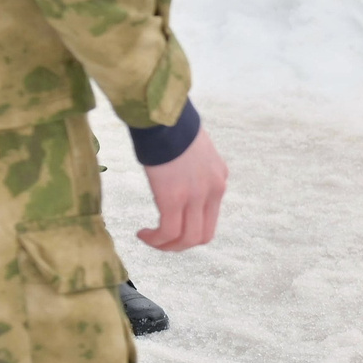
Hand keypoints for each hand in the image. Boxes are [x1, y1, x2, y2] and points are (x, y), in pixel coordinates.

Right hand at [138, 127, 227, 250]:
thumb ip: (192, 171)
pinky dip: (156, 240)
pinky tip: (143, 233)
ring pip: (188, 239)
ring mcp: (196, 196)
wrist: (164, 117)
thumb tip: (178, 179)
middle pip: (204, 235)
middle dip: (180, 244)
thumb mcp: (193, 152)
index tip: (170, 226)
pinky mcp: (174, 198)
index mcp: (219, 179)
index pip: (211, 218)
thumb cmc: (171, 129)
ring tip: (149, 239)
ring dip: (167, 246)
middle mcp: (213, 190)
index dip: (191, 229)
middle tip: (159, 240)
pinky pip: (170, 232)